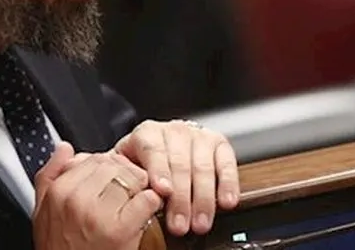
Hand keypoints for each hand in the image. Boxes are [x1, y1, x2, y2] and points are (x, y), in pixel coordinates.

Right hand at [33, 142, 162, 249]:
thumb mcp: (42, 214)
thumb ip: (49, 176)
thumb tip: (64, 147)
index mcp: (58, 191)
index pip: (92, 158)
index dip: (108, 167)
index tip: (113, 181)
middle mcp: (75, 198)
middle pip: (113, 164)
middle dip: (126, 174)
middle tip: (130, 189)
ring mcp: (97, 213)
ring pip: (130, 177)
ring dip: (140, 187)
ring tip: (138, 200)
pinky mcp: (119, 229)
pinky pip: (146, 198)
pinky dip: (153, 203)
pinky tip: (147, 212)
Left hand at [113, 120, 239, 235]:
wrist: (155, 155)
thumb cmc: (138, 167)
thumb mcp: (126, 170)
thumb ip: (129, 179)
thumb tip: (132, 197)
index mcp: (147, 133)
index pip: (153, 149)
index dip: (159, 170)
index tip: (162, 191)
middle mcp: (174, 131)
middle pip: (180, 163)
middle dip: (181, 198)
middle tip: (180, 224)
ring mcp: (198, 137)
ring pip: (203, 166)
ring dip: (203, 199)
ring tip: (199, 223)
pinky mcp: (219, 145)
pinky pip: (226, 163)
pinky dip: (229, 184)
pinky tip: (227, 201)